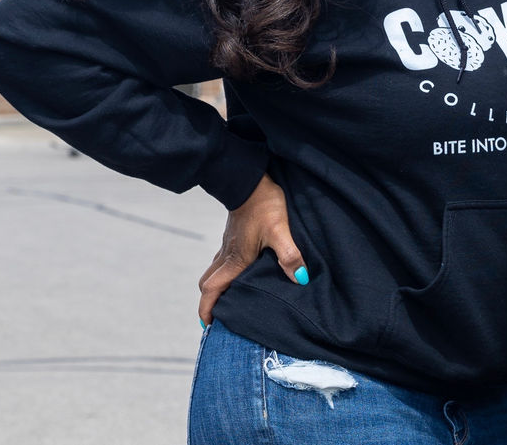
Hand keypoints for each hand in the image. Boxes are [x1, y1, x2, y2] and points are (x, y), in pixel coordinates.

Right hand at [198, 174, 307, 325]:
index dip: (206, 310)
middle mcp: (227, 254)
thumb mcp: (280, 230)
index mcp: (236, 259)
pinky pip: (222, 259)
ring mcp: (228, 244)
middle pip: (208, 284)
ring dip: (217, 287)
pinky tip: (240, 271)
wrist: (249, 180)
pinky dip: (224, 272)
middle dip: (209, 302)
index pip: (212, 290)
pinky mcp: (233, 235)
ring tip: (229, 298)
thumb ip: (289, 255)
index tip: (208, 326)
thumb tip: (300, 279)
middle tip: (218, 317)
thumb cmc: (264, 205)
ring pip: (214, 271)